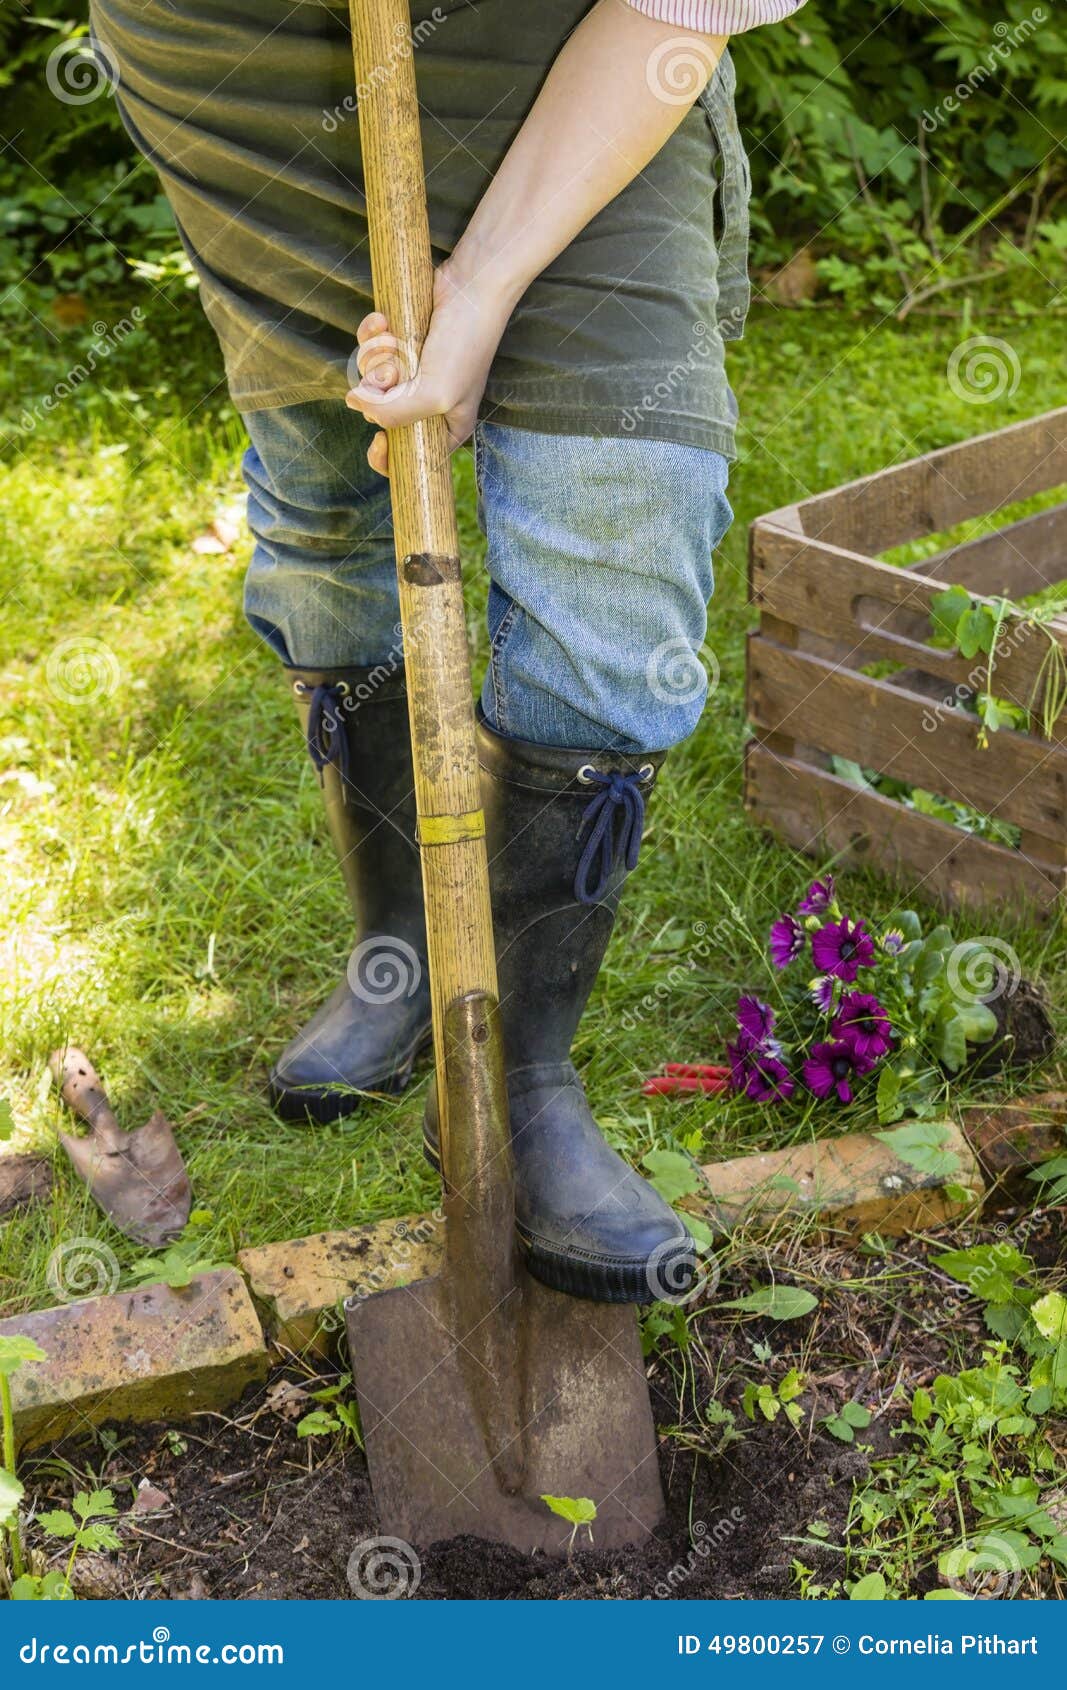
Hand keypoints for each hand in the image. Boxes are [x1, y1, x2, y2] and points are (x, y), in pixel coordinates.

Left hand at [346, 262, 514, 475]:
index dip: (386, 456)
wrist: (470, 288)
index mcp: (444, 427)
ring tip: (394, 340)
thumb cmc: (464, 345)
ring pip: (370, 378)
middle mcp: (426, 402)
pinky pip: (368, 346)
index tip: (377, 440)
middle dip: (381, 390)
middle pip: (380, 413)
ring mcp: (411, 372)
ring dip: (375, 356)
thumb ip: (394, 412)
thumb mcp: (434, 394)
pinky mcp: (399, 342)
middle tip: (397, 372)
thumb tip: (353, 402)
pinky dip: (371, 333)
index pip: (407, 458)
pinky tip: (382, 320)